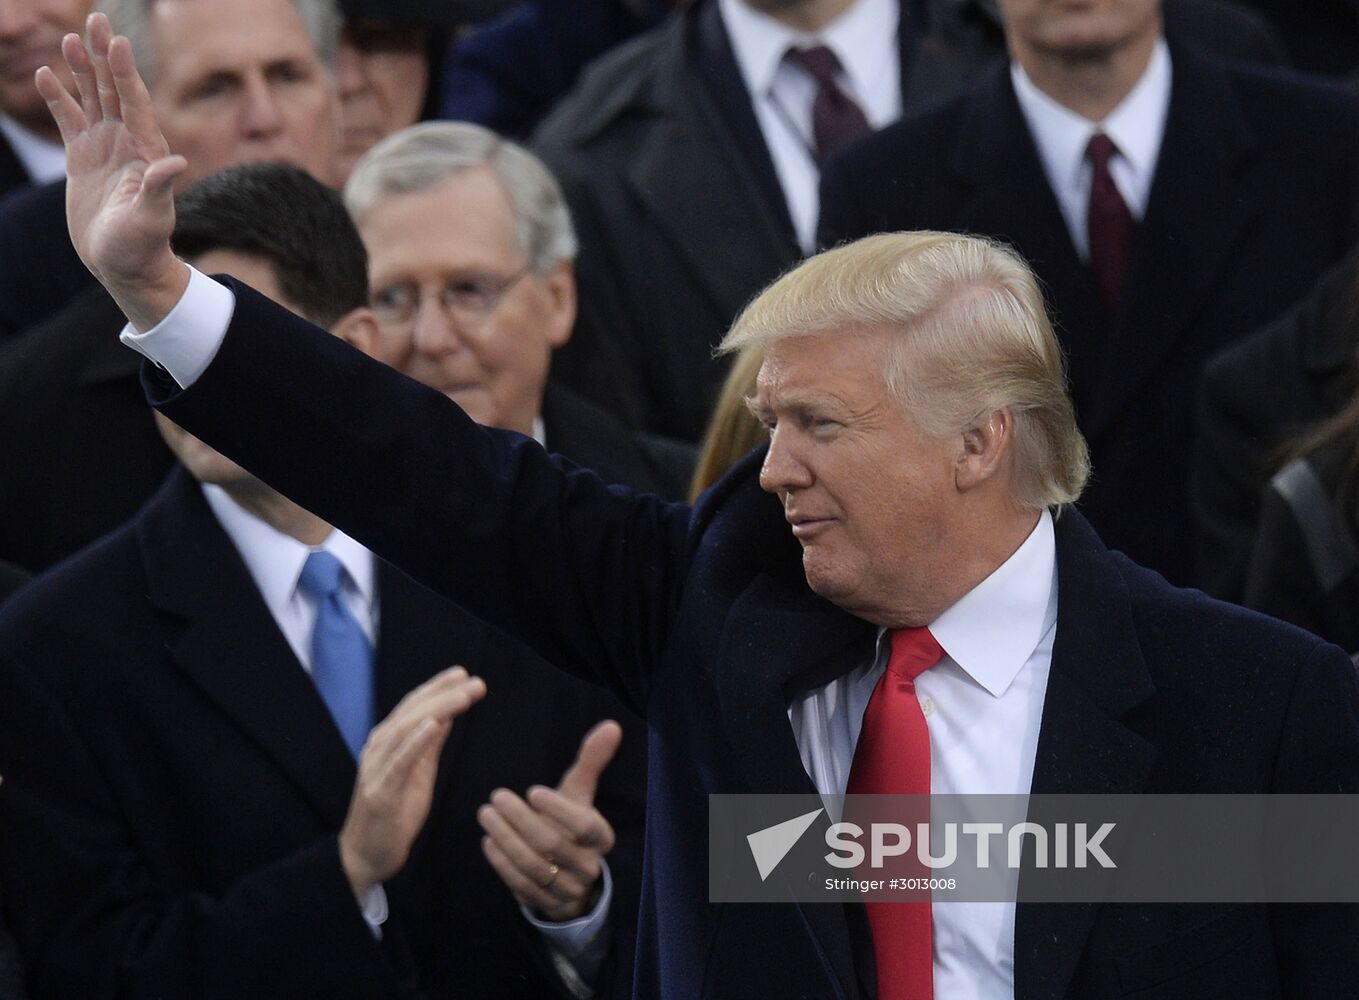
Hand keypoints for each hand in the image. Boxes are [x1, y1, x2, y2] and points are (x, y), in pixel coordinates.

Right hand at [35, 13, 189, 329]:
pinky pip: (70, 120)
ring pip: (92, 100)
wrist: (125, 267)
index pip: (136, 104)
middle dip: (105, 58)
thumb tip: (175, 163)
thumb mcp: (151, 220)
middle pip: (115, 91)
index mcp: (146, 153)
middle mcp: (128, 145)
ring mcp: (105, 149)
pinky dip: (59, 98)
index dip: (126, 73)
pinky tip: (49, 75)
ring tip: (71, 39)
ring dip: (83, 70)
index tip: (117, 41)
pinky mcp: (83, 160)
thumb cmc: (142, 248)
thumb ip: (160, 190)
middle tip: (95, 20)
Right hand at [339, 666, 486, 897]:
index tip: (463, 674)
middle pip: (413, 712)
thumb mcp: (418, 772)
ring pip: (407, 730)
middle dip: (444, 693)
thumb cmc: (394, 813)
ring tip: (462, 694)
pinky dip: (415, 740)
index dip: (437, 687)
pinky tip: (432, 724)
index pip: (413, 706)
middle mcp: (379, 749)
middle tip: (473, 680)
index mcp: (388, 742)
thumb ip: (429, 744)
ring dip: (437, 708)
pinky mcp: (381, 792)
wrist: (365, 855)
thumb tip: (446, 714)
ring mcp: (377, 769)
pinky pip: (399, 762)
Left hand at [478, 720, 621, 922]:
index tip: (533, 790)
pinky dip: (502, 864)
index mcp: (601, 838)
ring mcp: (566, 889)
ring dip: (507, 840)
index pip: (585, 826)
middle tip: (496, 797)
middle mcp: (588, 866)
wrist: (571, 876)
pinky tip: (488, 842)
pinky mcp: (545, 904)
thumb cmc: (571, 823)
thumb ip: (592, 761)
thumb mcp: (581, 794)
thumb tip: (611, 725)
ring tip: (486, 815)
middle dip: (522, 821)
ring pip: (535, 867)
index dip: (560, 810)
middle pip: (553, 846)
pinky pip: (522, 886)